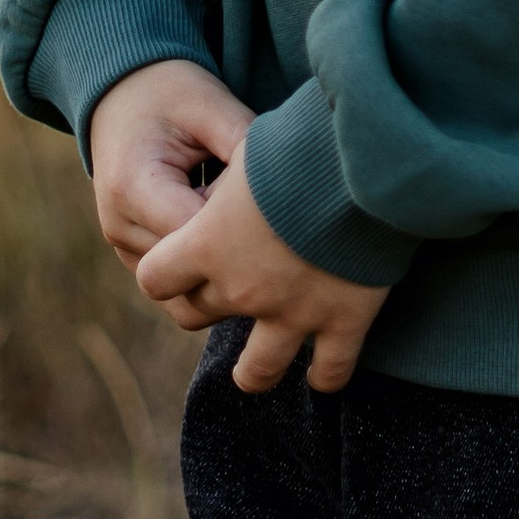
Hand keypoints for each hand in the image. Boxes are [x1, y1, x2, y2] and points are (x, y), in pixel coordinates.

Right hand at [87, 57, 253, 278]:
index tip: (267, 198)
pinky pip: (180, 284)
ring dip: (222, 261)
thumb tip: (288, 184)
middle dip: (236, 249)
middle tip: (265, 213)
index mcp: (133, 187)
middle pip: (194, 269)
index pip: (201, 236)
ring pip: (188, 286)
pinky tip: (228, 230)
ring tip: (242, 218)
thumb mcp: (210, 105)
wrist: (122, 96)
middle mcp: (120, 227)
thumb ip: (245, 143)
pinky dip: (208, 265)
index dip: (242, 222)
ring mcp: (124, 248)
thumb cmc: (170, 95)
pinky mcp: (136, 257)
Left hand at [134, 152, 390, 393]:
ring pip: (257, 370)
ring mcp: (293, 313)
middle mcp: (242, 288)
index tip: (179, 260)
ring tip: (254, 372)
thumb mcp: (251, 146)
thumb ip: (234, 174)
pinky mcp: (343, 322)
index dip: (165, 270)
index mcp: (208, 243)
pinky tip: (322, 374)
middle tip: (230, 287)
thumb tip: (239, 173)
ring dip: (252, 372)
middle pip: (202, 314)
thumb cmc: (300, 142)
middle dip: (210, 300)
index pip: (156, 279)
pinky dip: (325, 376)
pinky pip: (330, 371)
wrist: (362, 162)